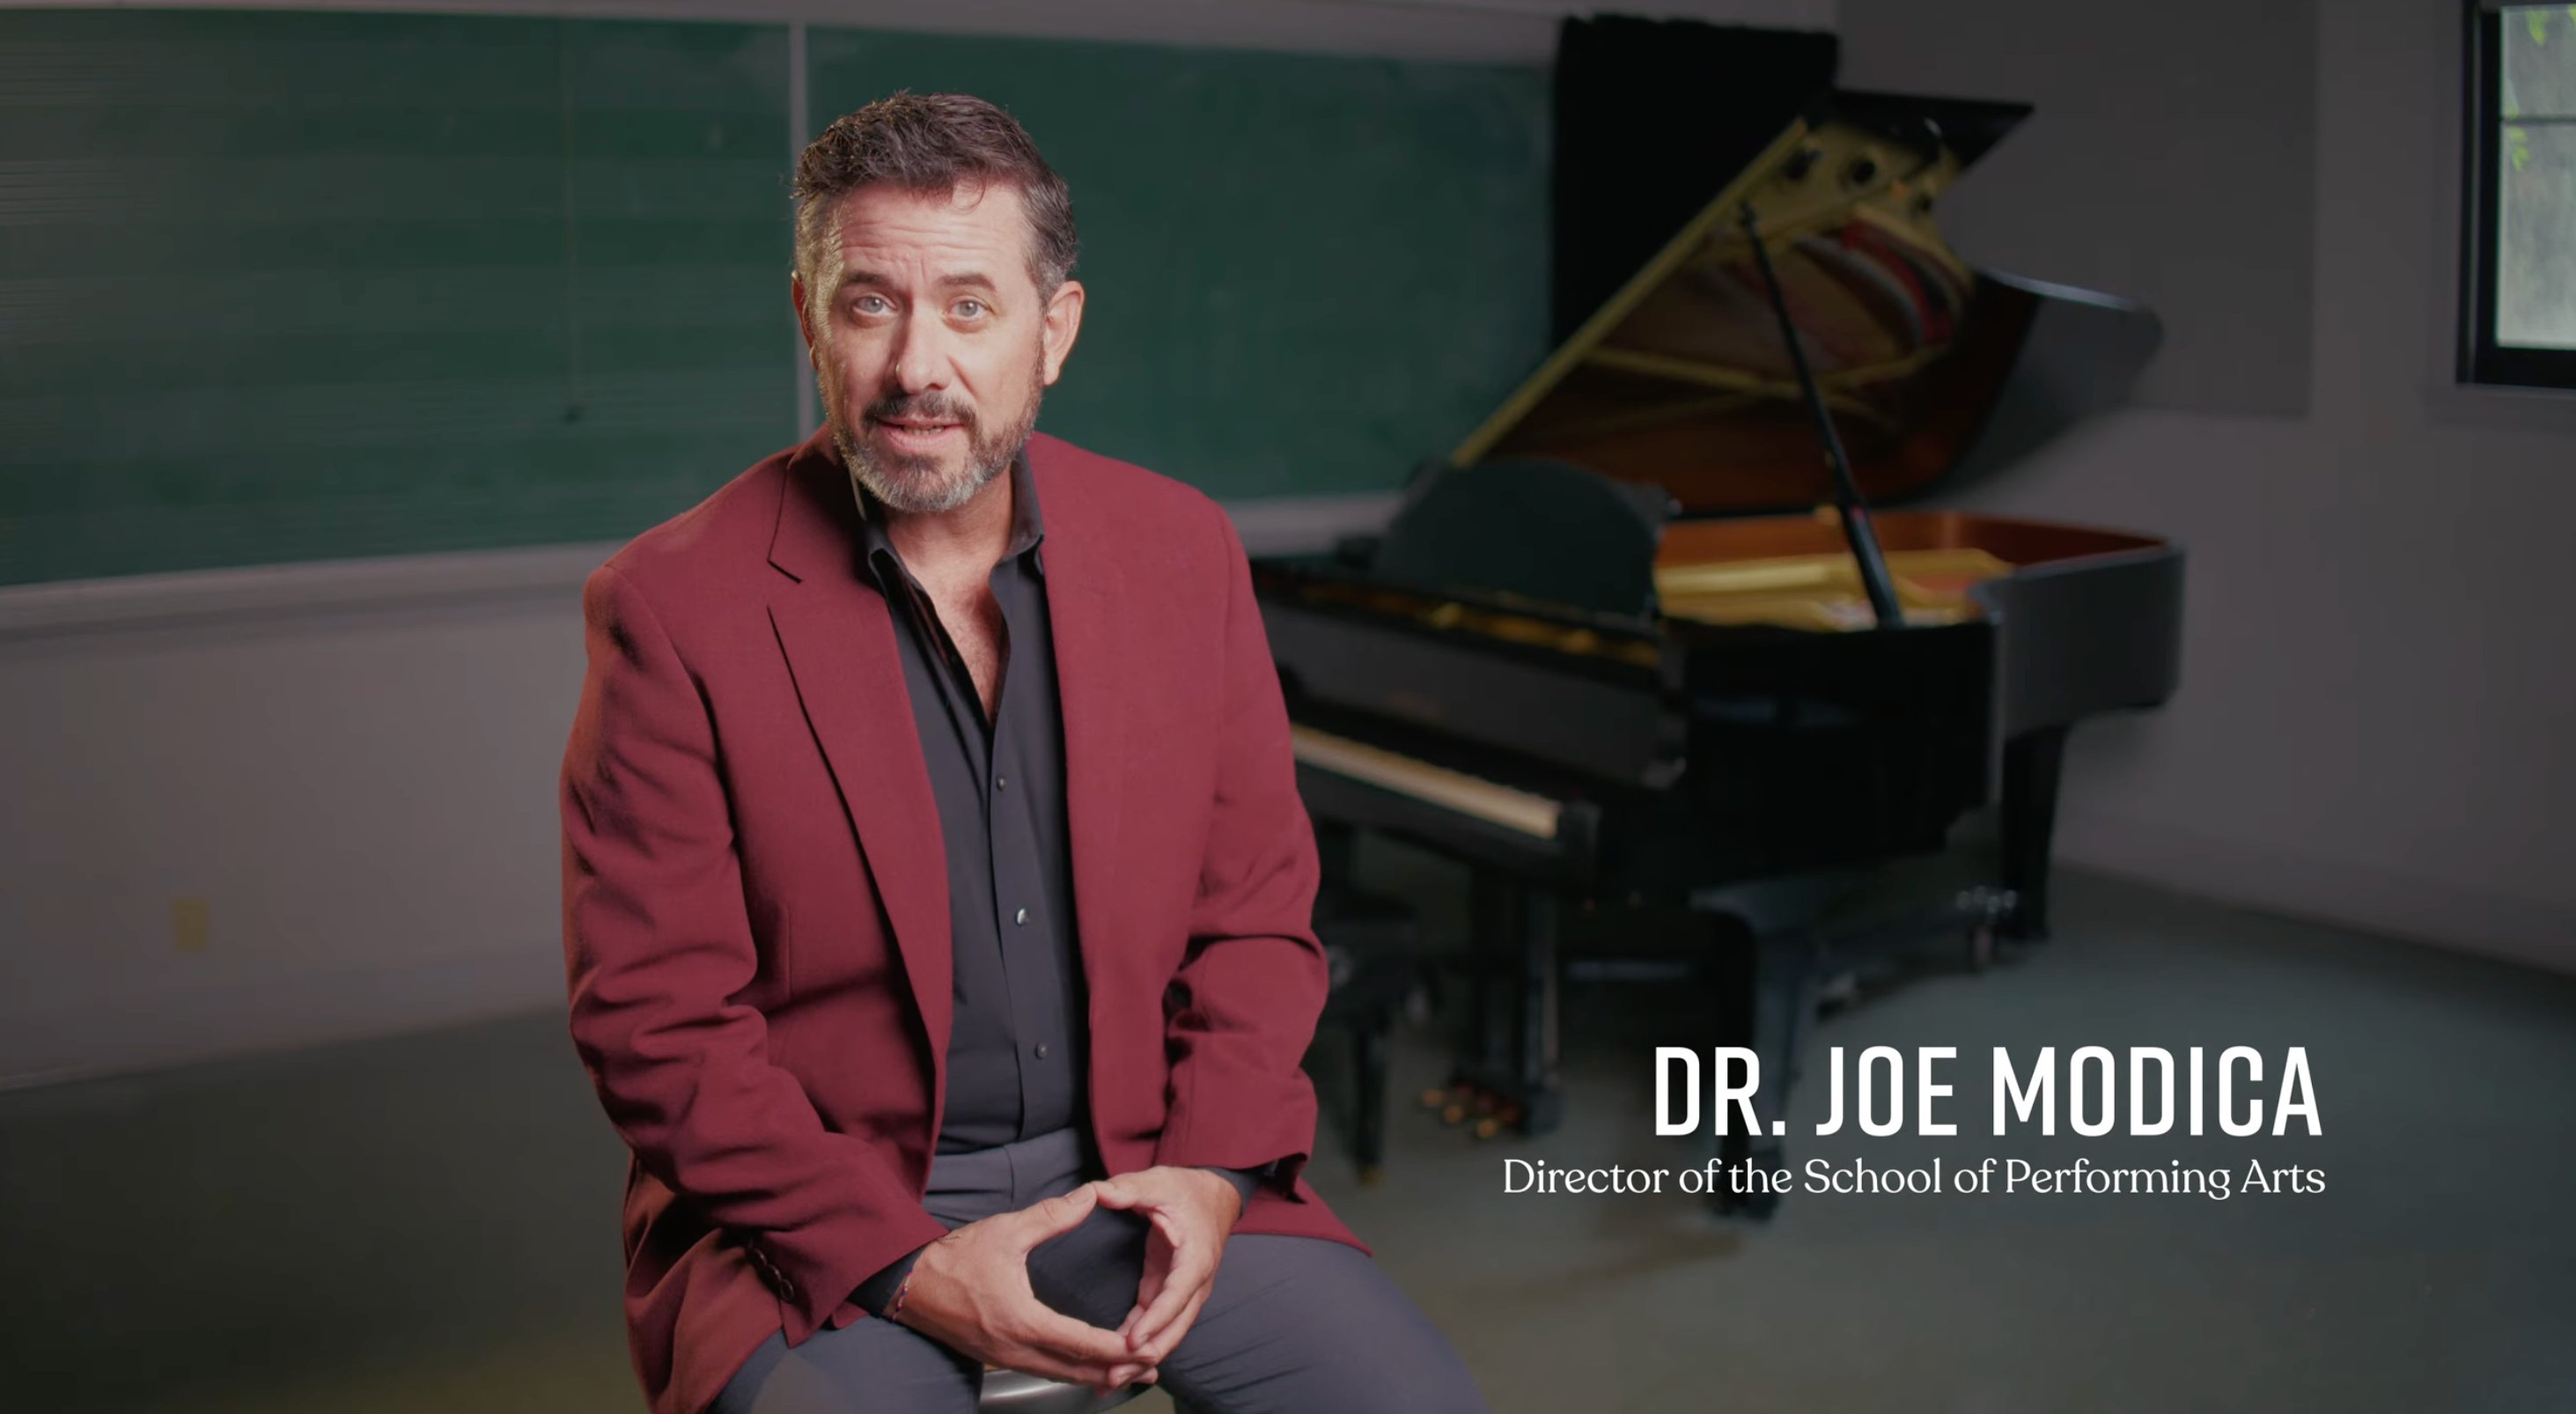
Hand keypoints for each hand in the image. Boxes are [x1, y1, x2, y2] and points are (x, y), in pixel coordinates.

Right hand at [891, 1184, 1156, 1391]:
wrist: (910, 1285)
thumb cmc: (956, 1258)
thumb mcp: (1006, 1231)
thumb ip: (1051, 1216)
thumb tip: (1090, 1196)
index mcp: (1021, 1319)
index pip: (1080, 1342)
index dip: (1117, 1348)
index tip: (1145, 1345)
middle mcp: (1015, 1347)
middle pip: (1076, 1370)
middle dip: (1117, 1370)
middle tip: (1153, 1366)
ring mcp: (1006, 1357)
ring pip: (1061, 1376)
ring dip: (1097, 1375)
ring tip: (1132, 1370)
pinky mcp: (999, 1358)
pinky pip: (1045, 1373)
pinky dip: (1073, 1373)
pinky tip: (1089, 1368)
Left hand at [1095, 1166, 1244, 1363]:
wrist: (1213, 1196)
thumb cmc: (1188, 1190)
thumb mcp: (1159, 1182)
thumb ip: (1129, 1188)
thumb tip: (1099, 1192)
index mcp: (1195, 1257)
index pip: (1177, 1295)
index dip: (1156, 1320)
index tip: (1133, 1342)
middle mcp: (1194, 1282)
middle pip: (1174, 1328)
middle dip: (1145, 1355)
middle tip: (1114, 1374)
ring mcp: (1183, 1292)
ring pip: (1166, 1333)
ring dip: (1139, 1358)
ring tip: (1108, 1379)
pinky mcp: (1168, 1293)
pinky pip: (1154, 1324)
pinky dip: (1136, 1344)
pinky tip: (1114, 1361)